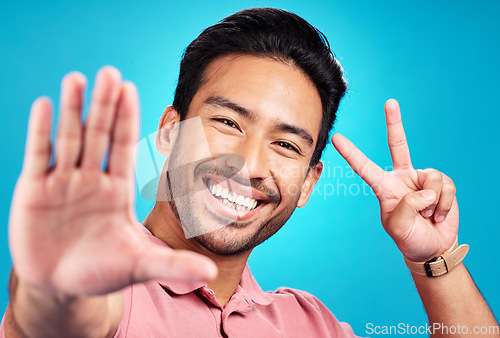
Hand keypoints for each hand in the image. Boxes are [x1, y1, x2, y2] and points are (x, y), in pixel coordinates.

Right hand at [9, 67, 216, 296]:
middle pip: (98, 135)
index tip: (131, 89)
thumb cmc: (102, 272)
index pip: (123, 147)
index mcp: (117, 190)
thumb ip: (173, 265)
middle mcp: (91, 180)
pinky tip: (46, 105)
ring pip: (69, 138)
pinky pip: (39, 156)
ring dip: (73, 109)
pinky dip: (41, 131)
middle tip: (110, 72)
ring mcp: (63, 183)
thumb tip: (211, 271)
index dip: (126, 119)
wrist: (62, 286)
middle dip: (103, 105)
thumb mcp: (139, 266)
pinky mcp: (34, 192)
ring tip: (78, 78)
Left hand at [332, 99, 458, 260]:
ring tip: (428, 216)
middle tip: (390, 102)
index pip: (364, 167)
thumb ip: (406, 207)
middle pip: (398, 145)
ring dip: (433, 203)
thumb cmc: (410, 237)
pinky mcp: (442, 183)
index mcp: (384, 187)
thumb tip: (424, 190)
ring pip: (430, 179)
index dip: (351, 153)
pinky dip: (445, 205)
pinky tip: (439, 214)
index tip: (337, 137)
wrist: (433, 247)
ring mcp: (422, 178)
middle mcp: (402, 177)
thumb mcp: (398, 227)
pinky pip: (446, 187)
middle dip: (394, 122)